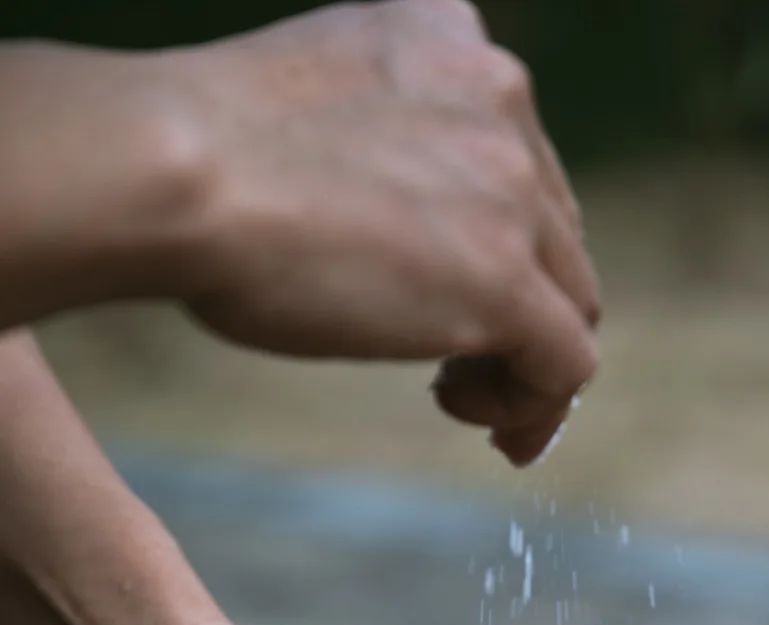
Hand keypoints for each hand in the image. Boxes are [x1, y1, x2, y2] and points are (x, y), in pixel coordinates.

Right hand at [167, 0, 599, 463]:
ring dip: (525, 363)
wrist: (178, 172)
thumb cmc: (198, 158)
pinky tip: (480, 425)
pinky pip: (567, 365)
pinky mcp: (505, 280)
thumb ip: (372, 144)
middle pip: (554, 234)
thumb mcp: (311, 117)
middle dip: (518, 308)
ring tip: (460, 404)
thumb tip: (376, 221)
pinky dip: (533, 406)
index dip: (499, 243)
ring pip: (573, 301)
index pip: (516, 160)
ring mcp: (511, 190)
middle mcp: (500, 96)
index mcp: (451, 37)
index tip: (450, 295)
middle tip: (454, 370)